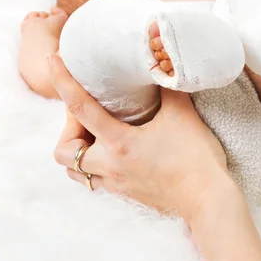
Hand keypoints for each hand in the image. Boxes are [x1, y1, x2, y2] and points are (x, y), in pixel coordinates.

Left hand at [49, 54, 228, 223]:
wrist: (207, 200)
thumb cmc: (195, 158)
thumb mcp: (183, 115)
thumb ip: (168, 87)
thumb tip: (161, 64)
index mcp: (119, 143)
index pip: (80, 107)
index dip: (63, 80)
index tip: (53, 60)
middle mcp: (109, 166)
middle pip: (63, 151)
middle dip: (67, 130)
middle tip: (89, 114)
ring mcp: (116, 183)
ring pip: (75, 171)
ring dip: (77, 150)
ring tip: (97, 133)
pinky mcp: (126, 194)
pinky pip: (95, 180)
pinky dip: (94, 164)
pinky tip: (114, 151)